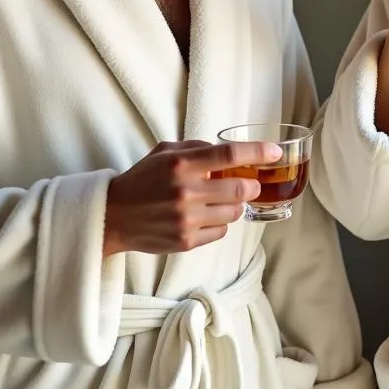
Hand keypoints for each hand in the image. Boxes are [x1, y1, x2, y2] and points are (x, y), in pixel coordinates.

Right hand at [103, 140, 281, 255]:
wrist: (113, 216)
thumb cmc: (142, 179)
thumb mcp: (164, 152)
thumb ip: (196, 147)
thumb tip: (226, 150)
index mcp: (181, 164)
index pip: (229, 155)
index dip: (257, 152)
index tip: (274, 152)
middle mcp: (186, 192)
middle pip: (240, 188)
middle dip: (251, 184)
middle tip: (250, 182)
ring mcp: (187, 219)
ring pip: (234, 213)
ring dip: (235, 205)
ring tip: (221, 200)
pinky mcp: (186, 241)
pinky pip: (221, 232)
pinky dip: (220, 223)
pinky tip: (206, 216)